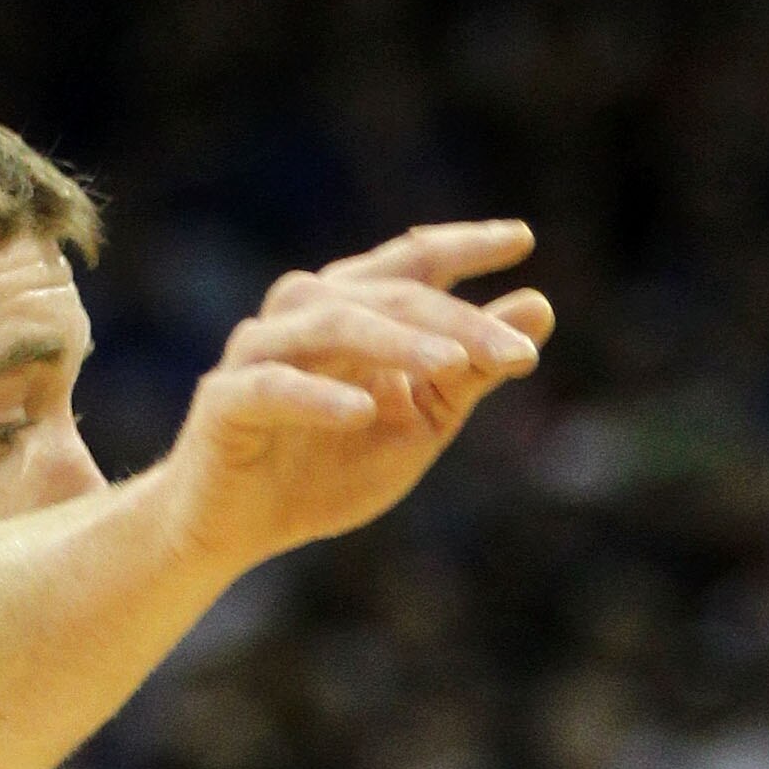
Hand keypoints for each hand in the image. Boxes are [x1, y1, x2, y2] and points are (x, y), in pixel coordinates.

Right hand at [162, 222, 553, 571]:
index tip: (523, 240)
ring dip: (398, 343)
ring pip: (335, 324)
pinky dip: (319, 397)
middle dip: (458, 321)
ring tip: (454, 365)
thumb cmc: (325, 470)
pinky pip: (275, 388)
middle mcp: (303, 312)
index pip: (412, 262)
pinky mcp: (226, 401)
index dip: (464, 246)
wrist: (236, 529)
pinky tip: (363, 411)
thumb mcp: (419, 424)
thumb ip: (472, 370)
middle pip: (389, 296)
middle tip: (520, 350)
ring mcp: (259, 351)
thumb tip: (541, 307)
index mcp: (351, 309)